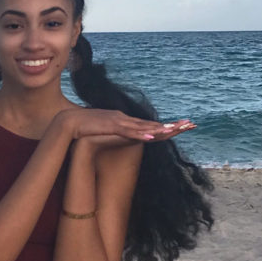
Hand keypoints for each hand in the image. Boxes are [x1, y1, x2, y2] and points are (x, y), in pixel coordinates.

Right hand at [58, 108, 195, 143]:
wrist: (69, 123)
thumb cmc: (85, 130)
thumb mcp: (106, 134)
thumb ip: (118, 136)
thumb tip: (128, 140)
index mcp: (126, 122)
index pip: (150, 125)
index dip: (168, 127)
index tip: (184, 127)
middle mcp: (126, 119)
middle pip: (153, 124)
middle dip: (173, 125)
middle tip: (192, 124)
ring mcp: (120, 122)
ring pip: (145, 126)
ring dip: (161, 128)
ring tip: (177, 130)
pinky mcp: (111, 126)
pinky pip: (129, 131)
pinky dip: (141, 134)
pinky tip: (152, 136)